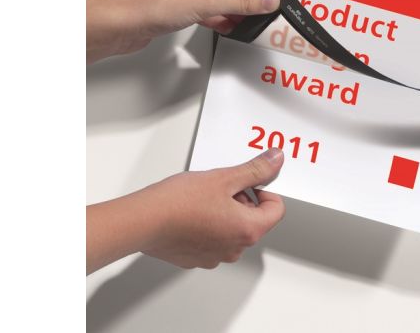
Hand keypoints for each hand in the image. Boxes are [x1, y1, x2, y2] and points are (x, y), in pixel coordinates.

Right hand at [86, 149, 285, 273]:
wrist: (144, 221)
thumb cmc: (179, 203)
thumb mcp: (225, 177)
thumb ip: (255, 169)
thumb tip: (275, 161)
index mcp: (247, 230)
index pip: (276, 210)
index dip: (264, 190)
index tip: (249, 181)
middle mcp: (234, 249)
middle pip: (254, 219)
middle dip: (243, 199)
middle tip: (221, 186)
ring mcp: (214, 257)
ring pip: (233, 229)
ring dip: (226, 211)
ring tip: (204, 197)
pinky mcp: (196, 258)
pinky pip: (213, 238)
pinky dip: (209, 223)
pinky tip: (193, 211)